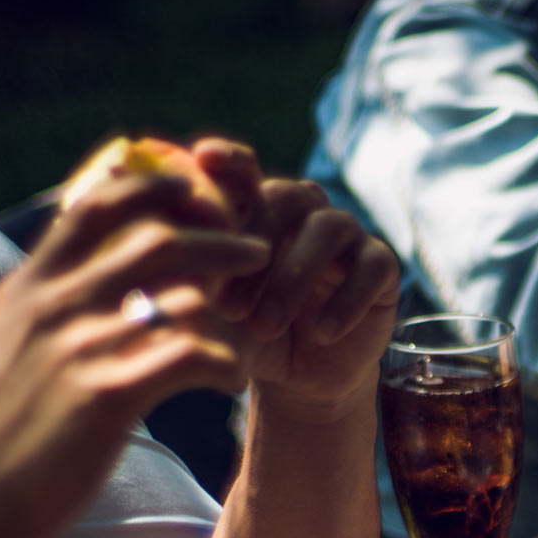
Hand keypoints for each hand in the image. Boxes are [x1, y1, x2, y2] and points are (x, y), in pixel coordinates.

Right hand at [0, 169, 268, 537]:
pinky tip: (232, 381)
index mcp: (31, 288)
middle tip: (260, 250)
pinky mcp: (107, 396)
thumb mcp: (7, 346)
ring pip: (189, 299)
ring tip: (250, 332)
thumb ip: (44, 305)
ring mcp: (80, 348)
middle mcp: (54, 306)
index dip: (155, 189)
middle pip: (159, 240)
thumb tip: (82, 272)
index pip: (96, 206)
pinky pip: (196, 357)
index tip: (196, 190)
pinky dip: (228, 365)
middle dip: (221, 239)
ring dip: (232, 312)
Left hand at [198, 141, 400, 421]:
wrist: (303, 379)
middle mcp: (304, 210)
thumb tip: (156, 255)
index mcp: (258, 209)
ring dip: (292, 279)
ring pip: (327, 229)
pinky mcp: (381, 266)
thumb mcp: (215, 310)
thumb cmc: (250, 335)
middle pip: (284, 197)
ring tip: (267, 327)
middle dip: (254, 248)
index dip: (229, 161)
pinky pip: (370, 268)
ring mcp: (347, 234)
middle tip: (228, 307)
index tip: (205, 158)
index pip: (244, 172)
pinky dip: (345, 302)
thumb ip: (193, 277)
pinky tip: (322, 333)